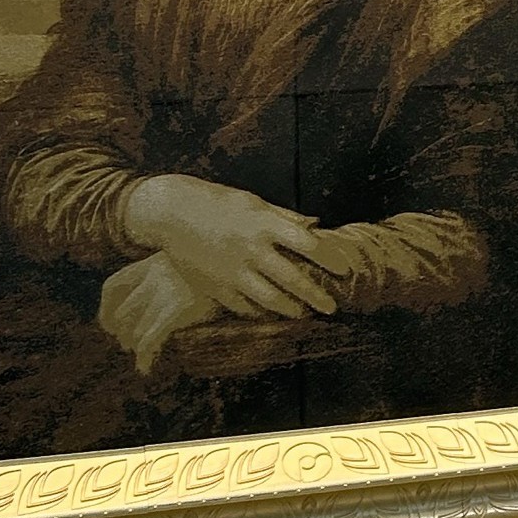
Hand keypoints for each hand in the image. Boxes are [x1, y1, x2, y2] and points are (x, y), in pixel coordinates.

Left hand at [99, 253, 217, 374]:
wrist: (247, 265)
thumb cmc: (221, 267)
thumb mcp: (190, 262)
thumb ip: (167, 274)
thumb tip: (147, 303)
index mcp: (154, 262)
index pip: (113, 286)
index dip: (105, 309)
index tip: (109, 324)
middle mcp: (155, 276)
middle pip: (121, 312)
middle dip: (121, 332)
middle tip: (126, 343)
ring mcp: (166, 292)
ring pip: (135, 329)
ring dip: (133, 345)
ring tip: (140, 353)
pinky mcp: (177, 310)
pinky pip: (148, 340)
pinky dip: (143, 357)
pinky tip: (145, 367)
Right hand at [122, 174, 338, 318]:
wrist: (172, 213)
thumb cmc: (219, 203)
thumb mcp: (255, 203)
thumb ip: (285, 217)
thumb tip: (316, 226)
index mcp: (265, 224)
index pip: (308, 244)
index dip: (330, 259)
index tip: (344, 270)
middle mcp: (251, 249)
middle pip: (292, 278)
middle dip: (316, 296)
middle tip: (332, 307)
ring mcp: (231, 271)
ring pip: (268, 299)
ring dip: (291, 309)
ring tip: (303, 313)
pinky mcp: (214, 286)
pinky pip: (242, 306)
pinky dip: (259, 312)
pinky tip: (270, 314)